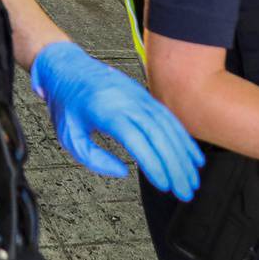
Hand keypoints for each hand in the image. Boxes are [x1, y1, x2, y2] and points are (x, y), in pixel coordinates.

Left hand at [30, 42, 202, 199]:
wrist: (67, 66)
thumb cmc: (66, 102)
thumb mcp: (69, 135)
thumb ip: (93, 158)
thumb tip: (121, 171)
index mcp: (106, 110)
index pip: (137, 140)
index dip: (153, 165)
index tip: (164, 186)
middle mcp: (127, 101)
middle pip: (159, 136)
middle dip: (176, 167)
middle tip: (185, 192)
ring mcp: (139, 96)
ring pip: (169, 127)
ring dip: (184, 156)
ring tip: (192, 180)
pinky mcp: (145, 95)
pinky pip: (169, 118)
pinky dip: (183, 139)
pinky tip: (191, 157)